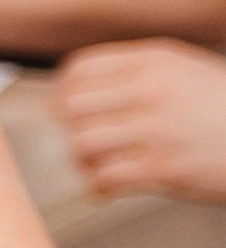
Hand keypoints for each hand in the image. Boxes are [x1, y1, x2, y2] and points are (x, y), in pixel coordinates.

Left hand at [57, 38, 225, 201]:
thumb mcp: (184, 68)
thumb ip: (138, 71)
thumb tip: (87, 85)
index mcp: (152, 61)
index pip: (78, 70)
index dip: (64, 91)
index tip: (67, 106)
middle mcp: (149, 92)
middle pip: (72, 108)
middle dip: (70, 126)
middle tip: (81, 137)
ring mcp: (156, 132)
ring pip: (83, 143)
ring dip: (83, 158)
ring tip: (95, 164)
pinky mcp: (164, 170)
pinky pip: (106, 177)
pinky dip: (98, 185)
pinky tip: (106, 186)